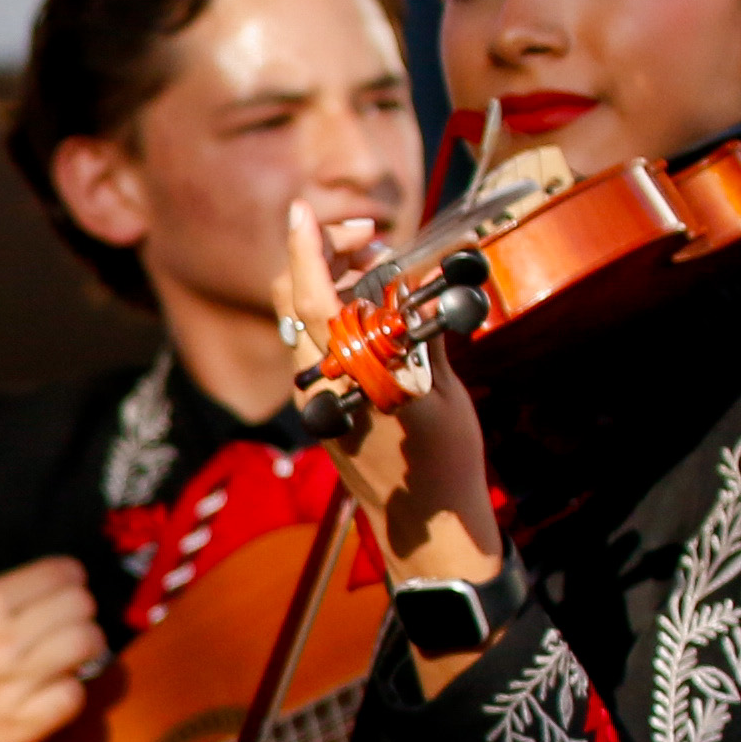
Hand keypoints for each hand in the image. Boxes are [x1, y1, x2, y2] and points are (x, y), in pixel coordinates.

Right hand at [0, 561, 103, 741]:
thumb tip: (44, 594)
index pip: (63, 574)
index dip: (68, 578)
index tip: (64, 586)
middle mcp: (8, 640)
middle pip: (82, 607)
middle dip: (77, 610)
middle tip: (64, 621)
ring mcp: (18, 684)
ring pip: (87, 646)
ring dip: (82, 646)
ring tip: (65, 654)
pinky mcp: (23, 725)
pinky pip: (75, 696)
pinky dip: (67, 689)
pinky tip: (49, 688)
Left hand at [280, 205, 501, 610]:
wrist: (428, 531)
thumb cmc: (445, 464)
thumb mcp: (443, 391)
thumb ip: (418, 334)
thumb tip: (410, 287)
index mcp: (346, 375)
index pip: (312, 298)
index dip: (305, 249)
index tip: (301, 210)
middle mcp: (317, 384)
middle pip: (295, 301)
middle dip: (323, 257)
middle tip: (371, 240)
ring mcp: (313, 398)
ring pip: (302, 322)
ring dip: (331, 284)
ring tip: (380, 268)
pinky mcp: (320, 410)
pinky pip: (316, 348)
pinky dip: (336, 317)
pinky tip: (374, 312)